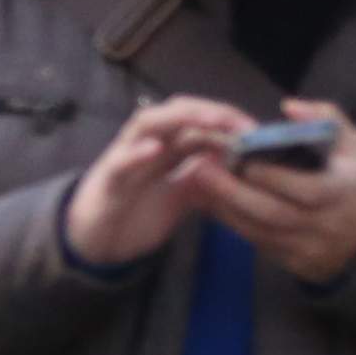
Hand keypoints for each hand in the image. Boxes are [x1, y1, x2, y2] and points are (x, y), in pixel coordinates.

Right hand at [59, 96, 249, 268]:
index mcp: (167, 147)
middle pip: (178, 112)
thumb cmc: (137, 214)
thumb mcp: (183, 195)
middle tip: (244, 127)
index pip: (200, 121)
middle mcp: (147, 143)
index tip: (259, 134)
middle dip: (212, 112)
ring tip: (210, 121)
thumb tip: (244, 163)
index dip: (228, 121)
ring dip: (179, 118)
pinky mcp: (107, 181)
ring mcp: (125, 158)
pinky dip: (135, 154)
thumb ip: (208, 178)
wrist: (96, 242)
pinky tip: (154, 149)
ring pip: (148, 123)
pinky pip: (119, 162)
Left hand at [188, 96, 355, 286]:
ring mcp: (309, 247)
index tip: (246, 162)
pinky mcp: (293, 261)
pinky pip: (258, 243)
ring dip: (226, 209)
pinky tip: (211, 203)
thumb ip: (326, 118)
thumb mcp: (352, 144)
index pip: (309, 190)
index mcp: (344, 191)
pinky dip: (232, 224)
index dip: (275, 178)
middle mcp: (328, 224)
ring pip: (261, 232)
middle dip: (236, 193)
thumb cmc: (350, 176)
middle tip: (202, 170)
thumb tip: (289, 106)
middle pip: (276, 214)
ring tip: (198, 184)